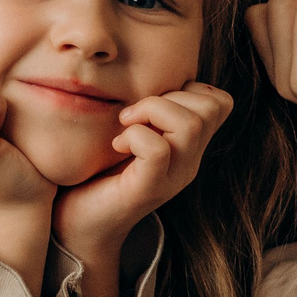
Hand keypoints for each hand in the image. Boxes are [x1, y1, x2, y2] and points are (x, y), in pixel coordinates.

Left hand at [51, 82, 232, 260]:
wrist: (77, 226)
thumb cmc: (96, 173)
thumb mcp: (129, 132)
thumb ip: (145, 110)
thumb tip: (140, 70)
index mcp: (189, 147)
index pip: (220, 102)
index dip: (190, 88)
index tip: (154, 103)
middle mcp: (189, 163)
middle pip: (211, 107)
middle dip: (169, 96)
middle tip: (133, 115)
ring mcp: (172, 178)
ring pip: (190, 125)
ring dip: (151, 111)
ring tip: (125, 126)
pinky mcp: (146, 190)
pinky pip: (158, 150)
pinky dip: (135, 136)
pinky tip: (118, 145)